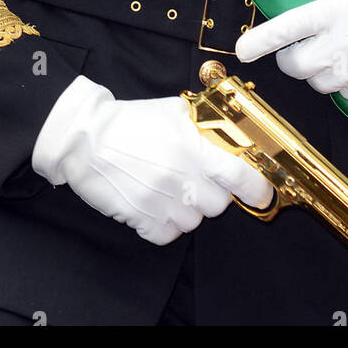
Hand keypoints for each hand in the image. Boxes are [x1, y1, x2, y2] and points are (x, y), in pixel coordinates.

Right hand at [31, 75, 273, 244]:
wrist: (85, 139)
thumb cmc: (130, 122)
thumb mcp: (172, 112)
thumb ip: (203, 125)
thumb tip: (231, 134)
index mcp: (193, 147)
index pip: (239, 175)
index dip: (257, 188)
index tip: (262, 194)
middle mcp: (182, 177)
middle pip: (219, 205)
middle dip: (212, 195)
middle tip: (196, 181)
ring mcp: (162, 202)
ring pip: (194, 222)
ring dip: (188, 210)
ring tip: (169, 189)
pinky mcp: (142, 220)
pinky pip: (169, 236)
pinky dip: (165, 225)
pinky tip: (154, 204)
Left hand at [234, 0, 347, 99]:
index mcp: (332, 12)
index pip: (285, 30)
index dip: (258, 41)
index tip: (242, 49)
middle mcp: (341, 47)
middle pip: (292, 65)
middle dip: (288, 54)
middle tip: (301, 39)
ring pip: (314, 81)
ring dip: (314, 67)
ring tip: (332, 45)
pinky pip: (340, 92)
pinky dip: (339, 79)